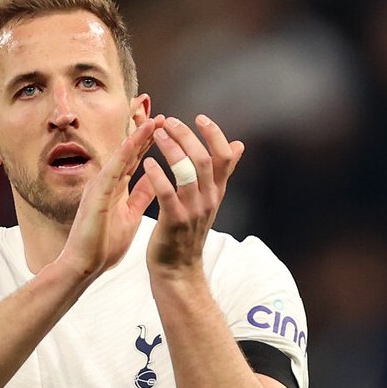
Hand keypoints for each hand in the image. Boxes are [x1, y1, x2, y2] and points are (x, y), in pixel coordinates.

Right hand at [58, 117, 161, 280]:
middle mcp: (106, 183)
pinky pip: (112, 170)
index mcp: (115, 189)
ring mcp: (99, 187)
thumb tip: (153, 183)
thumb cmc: (102, 247)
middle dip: (144, 134)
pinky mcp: (96, 196)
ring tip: (153, 121)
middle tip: (161, 116)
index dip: (148, 144)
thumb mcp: (130, 217)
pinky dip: (124, 155)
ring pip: (120, 157)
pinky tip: (136, 141)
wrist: (85, 266)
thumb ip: (139, 198)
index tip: (164, 129)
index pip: (134, 161)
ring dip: (137, 138)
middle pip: (127, 153)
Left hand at [143, 115, 244, 277]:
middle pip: (204, 158)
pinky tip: (147, 163)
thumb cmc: (187, 232)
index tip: (199, 117)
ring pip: (187, 171)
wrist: (177, 270)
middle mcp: (209, 199)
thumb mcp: (209, 200)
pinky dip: (158, 175)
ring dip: (171, 149)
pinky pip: (168, 193)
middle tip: (168, 122)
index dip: (214, 133)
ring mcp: (193, 211)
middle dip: (186, 135)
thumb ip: (221, 173)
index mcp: (216, 191)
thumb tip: (239, 145)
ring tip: (157, 135)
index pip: (224, 156)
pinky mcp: (175, 222)